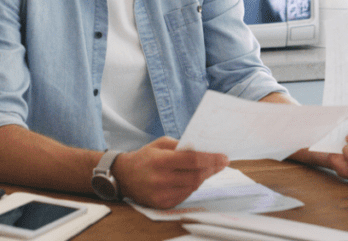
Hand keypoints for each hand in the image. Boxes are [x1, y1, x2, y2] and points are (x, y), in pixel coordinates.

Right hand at [113, 136, 228, 208]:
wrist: (123, 176)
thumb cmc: (145, 157)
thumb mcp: (161, 143)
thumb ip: (181, 145)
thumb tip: (204, 149)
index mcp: (160, 161)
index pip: (193, 160)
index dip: (211, 159)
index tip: (224, 157)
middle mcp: (160, 180)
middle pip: (196, 176)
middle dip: (212, 169)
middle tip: (222, 163)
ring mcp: (161, 194)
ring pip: (193, 187)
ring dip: (204, 177)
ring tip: (210, 169)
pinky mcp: (162, 204)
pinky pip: (185, 195)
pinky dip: (192, 186)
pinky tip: (195, 178)